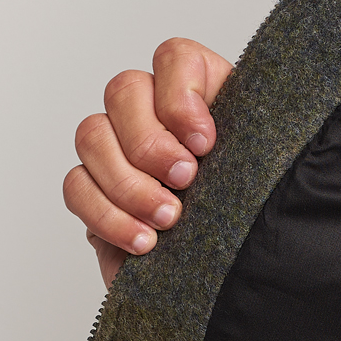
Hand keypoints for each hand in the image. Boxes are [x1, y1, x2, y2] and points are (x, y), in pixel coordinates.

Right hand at [64, 38, 232, 286]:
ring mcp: (120, 154)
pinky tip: (144, 241)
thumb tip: (217, 139)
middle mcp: (155, 116)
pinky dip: (107, 215)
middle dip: (151, 142)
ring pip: (92, 135)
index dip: (180, 94)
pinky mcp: (98, 196)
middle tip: (185, 182)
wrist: (238, 282)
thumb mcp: (263, 178)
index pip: (175, 58)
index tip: (205, 144)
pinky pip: (77, 187)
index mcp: (202, 99)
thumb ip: (250, 144)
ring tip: (168, 220)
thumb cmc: (255, 224)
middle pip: (123, 91)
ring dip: (128, 182)